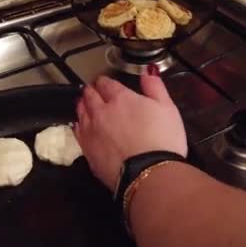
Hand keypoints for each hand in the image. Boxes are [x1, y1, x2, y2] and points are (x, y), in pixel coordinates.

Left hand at [74, 72, 187, 190]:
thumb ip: (155, 87)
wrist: (148, 174)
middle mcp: (101, 112)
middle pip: (90, 96)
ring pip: (81, 113)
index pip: (107, 84)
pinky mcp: (88, 151)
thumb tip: (148, 71)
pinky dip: (78, 126)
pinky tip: (80, 126)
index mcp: (121, 98)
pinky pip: (77, 133)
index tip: (105, 82)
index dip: (105, 81)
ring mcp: (92, 132)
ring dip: (82, 106)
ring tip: (84, 103)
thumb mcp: (168, 108)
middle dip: (91, 91)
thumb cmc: (162, 141)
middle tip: (92, 90)